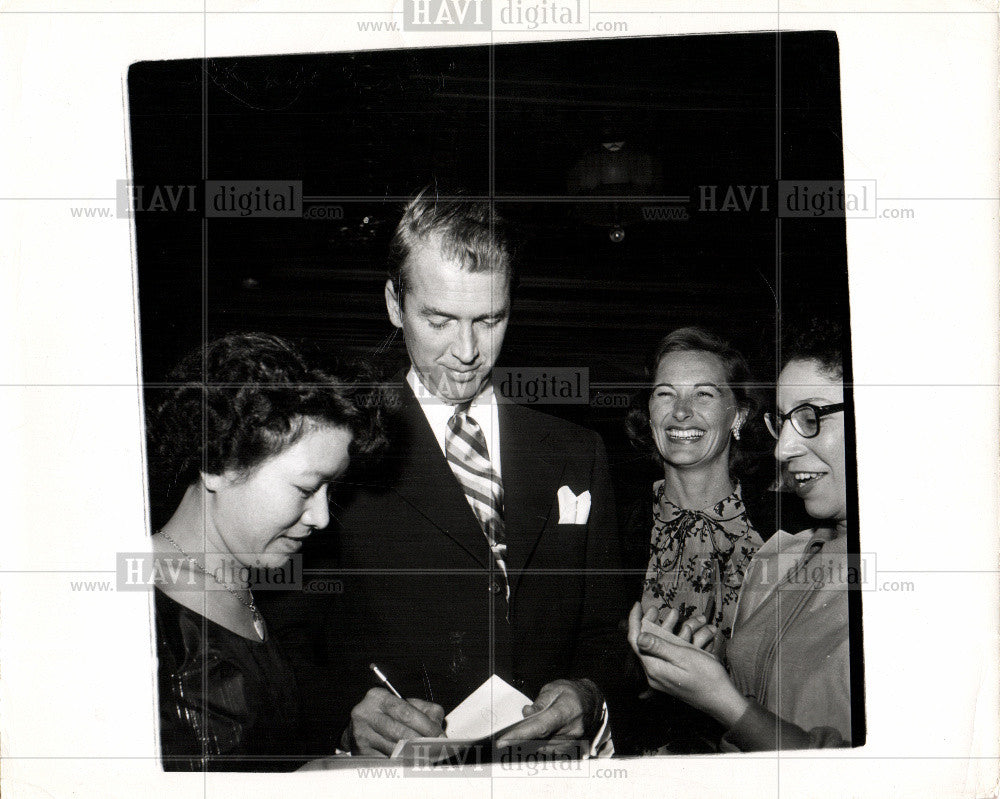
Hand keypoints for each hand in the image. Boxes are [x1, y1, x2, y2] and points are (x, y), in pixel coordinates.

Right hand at [346, 688, 445, 756]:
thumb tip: (437, 729)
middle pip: (400, 732)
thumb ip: (425, 710)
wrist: (361, 726)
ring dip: (414, 754)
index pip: (405, 712)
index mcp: (378, 697)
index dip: (425, 725)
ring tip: (428, 754)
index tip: (438, 735)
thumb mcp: (406, 704)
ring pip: (394, 749)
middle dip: (422, 741)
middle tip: (436, 748)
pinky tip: (412, 761)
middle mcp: (366, 715)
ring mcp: (362, 736)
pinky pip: (388, 761)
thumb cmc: (388, 714)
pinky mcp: (361, 753)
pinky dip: (403, 762)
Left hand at [495, 678, 602, 751]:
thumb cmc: (571, 693)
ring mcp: (574, 742)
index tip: (503, 741)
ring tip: (523, 733)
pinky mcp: (572, 749)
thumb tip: (526, 714)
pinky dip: (540, 745)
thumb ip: (539, 702)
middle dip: (521, 739)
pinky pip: (550, 751)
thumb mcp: (554, 688)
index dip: (520, 735)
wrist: (592, 702)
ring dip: (530, 742)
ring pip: (543, 748)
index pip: (540, 727)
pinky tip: (536, 738)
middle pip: (540, 740)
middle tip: (505, 738)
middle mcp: (572, 730)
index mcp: (566, 711)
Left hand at [627, 602, 747, 727]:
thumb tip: (638, 637)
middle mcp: (655, 673)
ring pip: (663, 647)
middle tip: (660, 609)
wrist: (723, 701)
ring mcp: (664, 676)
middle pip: (648, 642)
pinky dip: (682, 642)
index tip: (638, 605)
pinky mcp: (673, 676)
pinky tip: (696, 633)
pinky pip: (672, 655)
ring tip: (687, 618)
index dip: (635, 621)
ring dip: (675, 630)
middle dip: (656, 623)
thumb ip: (659, 646)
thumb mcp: (683, 656)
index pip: (636, 641)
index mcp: (654, 668)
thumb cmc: (707, 678)